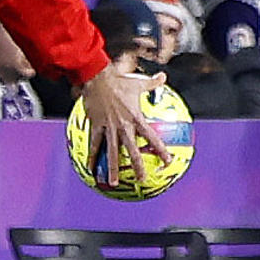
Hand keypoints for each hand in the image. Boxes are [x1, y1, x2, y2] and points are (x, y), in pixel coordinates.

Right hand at [79, 63, 170, 189]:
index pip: (151, 137)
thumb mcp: (138, 83)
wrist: (97, 77)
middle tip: (142, 180)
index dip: (160, 149)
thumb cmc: (119, 80)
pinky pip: (95, 144)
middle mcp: (123, 125)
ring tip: (114, 182)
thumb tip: (164, 76)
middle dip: (138, 166)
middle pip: (132, 150)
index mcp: (135, 117)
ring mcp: (109, 127)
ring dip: (113, 168)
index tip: (168, 161)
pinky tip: (91, 168)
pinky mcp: (96, 125)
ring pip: (112, 151)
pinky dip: (93, 156)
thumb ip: (152, 83)